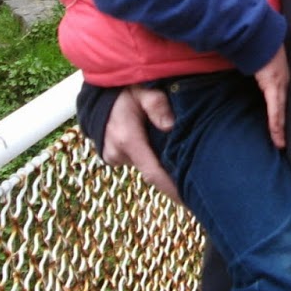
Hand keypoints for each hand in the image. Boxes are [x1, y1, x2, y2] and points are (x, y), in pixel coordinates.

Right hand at [101, 85, 180, 202]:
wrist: (97, 93)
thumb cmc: (124, 90)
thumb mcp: (143, 90)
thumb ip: (156, 104)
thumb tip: (170, 125)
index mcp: (128, 138)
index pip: (153, 173)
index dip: (171, 189)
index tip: (189, 201)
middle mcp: (118, 152)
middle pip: (151, 171)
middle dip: (170, 175)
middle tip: (192, 173)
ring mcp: (112, 156)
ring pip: (143, 165)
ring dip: (157, 161)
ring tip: (174, 149)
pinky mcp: (111, 156)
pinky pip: (134, 160)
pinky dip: (146, 156)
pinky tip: (154, 143)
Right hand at [254, 47, 289, 147]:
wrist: (261, 34)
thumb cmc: (260, 46)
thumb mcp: (263, 62)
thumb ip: (261, 70)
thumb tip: (256, 73)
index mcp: (282, 78)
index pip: (284, 101)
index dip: (285, 115)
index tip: (285, 129)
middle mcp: (284, 82)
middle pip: (285, 109)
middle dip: (285, 127)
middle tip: (284, 143)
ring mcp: (280, 84)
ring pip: (281, 112)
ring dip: (279, 129)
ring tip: (280, 144)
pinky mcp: (273, 85)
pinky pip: (275, 108)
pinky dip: (276, 122)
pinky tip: (277, 135)